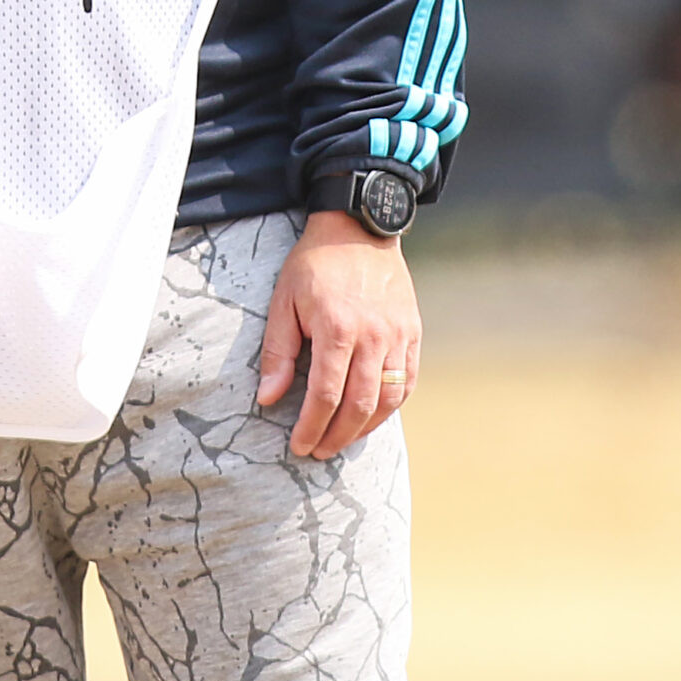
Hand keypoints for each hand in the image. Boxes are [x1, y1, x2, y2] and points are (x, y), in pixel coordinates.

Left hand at [256, 209, 420, 459]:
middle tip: (318, 452)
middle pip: (359, 405)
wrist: (358, 229)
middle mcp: (374, 337)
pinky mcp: (412, 334)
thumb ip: (277, 352)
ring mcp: (398, 336)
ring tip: (341, 440)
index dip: (311, 427)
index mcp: (338, 328)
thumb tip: (268, 398)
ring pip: (387, 399)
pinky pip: (406, 381)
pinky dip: (390, 406)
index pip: (326, 395)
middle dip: (337, 436)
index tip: (298, 446)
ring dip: (364, 428)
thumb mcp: (283, 301)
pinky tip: (371, 416)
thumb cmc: (314, 265)